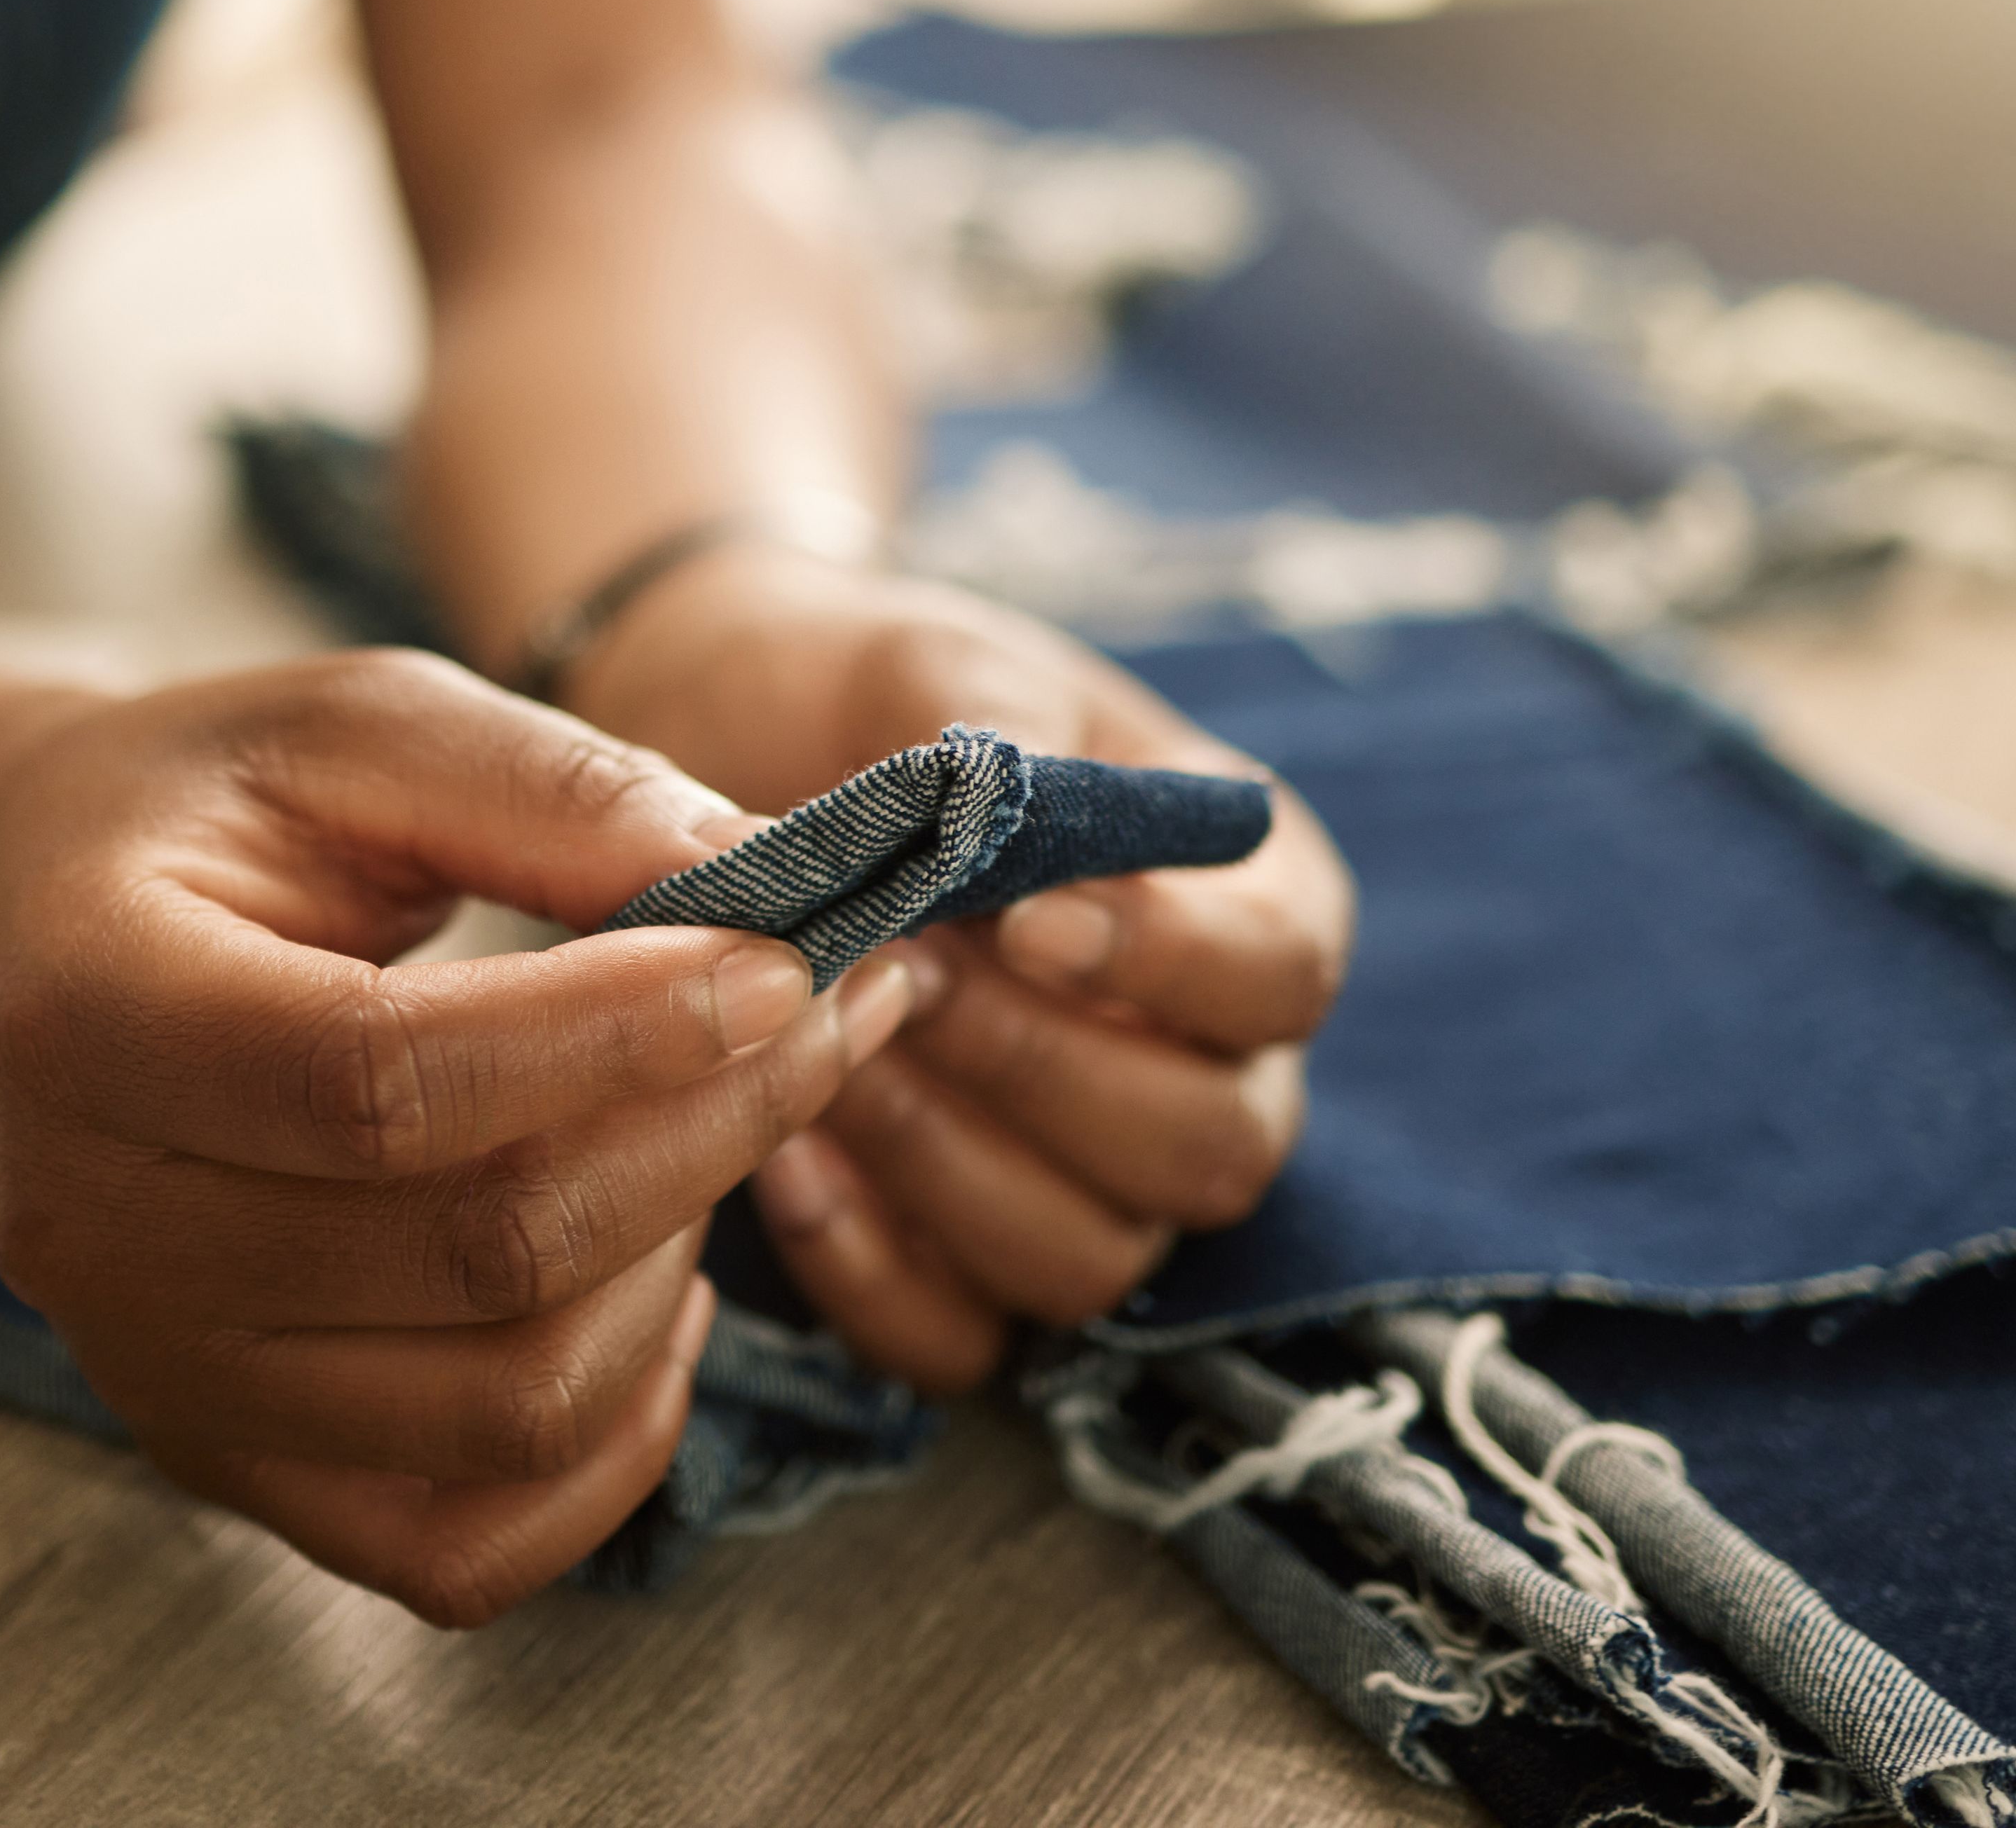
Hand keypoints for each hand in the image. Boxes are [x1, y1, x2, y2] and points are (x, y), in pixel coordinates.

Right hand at [0, 649, 918, 1623]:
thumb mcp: (354, 723)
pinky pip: (467, 1547)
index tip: (780, 962)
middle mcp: (98, 1233)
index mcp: (94, 1012)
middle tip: (822, 1019)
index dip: (616, 1033)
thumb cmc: (204, 809)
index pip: (382, 1081)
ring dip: (676, 1266)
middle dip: (705, 1130)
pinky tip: (649, 1285)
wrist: (31, 931)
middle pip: (474, 1252)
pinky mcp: (228, 1466)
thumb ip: (549, 786)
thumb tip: (757, 871)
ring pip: (505, 1408)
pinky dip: (611, 1440)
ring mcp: (158, 1379)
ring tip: (712, 1128)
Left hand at [564, 549, 1352, 1391]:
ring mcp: (1097, 1188)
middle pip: (1212, 1152)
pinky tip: (788, 1156)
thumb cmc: (874, 703)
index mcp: (1247, 907)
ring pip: (1090, 1261)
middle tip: (906, 975)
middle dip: (1044, 1072)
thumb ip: (1003, 746)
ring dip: (950, 1163)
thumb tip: (1021, 813)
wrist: (731, 751)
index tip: (1028, 915)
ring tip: (831, 1046)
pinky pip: (959, 1340)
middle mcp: (1207, 1070)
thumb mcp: (942, 676)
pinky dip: (871, 1269)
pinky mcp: (970, 1267)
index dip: (1171, 965)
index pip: (1284, 977)